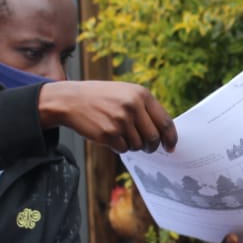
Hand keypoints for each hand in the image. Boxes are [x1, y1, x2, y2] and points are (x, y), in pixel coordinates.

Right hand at [37, 80, 177, 153]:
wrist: (71, 100)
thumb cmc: (101, 98)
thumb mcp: (125, 93)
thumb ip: (144, 108)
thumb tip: (163, 133)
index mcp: (141, 94)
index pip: (165, 121)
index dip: (170, 137)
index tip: (171, 146)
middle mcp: (133, 106)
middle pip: (153, 137)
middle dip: (152, 146)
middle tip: (147, 148)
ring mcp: (121, 120)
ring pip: (138, 145)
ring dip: (132, 145)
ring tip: (120, 133)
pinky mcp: (109, 133)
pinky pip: (123, 149)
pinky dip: (119, 147)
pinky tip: (110, 136)